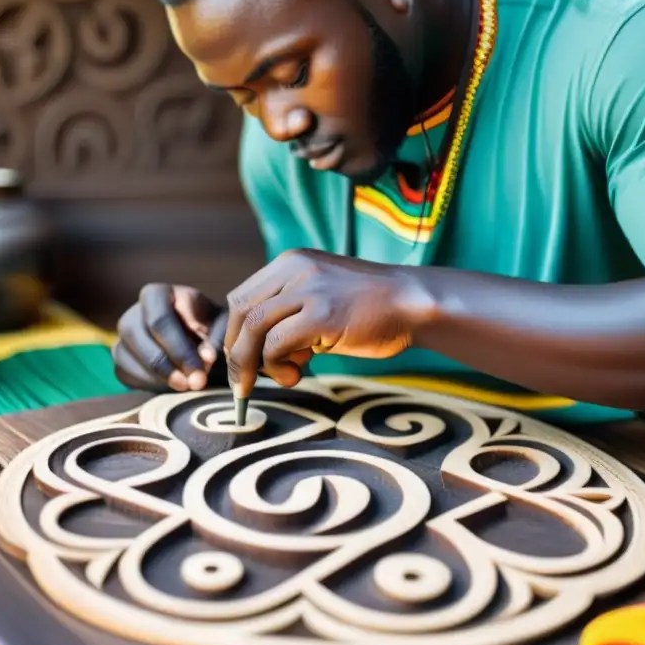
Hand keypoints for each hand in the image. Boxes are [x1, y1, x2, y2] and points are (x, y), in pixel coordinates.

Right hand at [113, 284, 226, 391]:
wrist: (198, 338)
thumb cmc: (210, 325)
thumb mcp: (221, 326)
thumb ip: (216, 338)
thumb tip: (206, 357)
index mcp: (157, 294)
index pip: (159, 319)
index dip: (179, 347)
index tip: (200, 368)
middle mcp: (134, 311)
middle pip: (139, 337)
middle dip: (168, 364)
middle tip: (194, 382)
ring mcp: (124, 335)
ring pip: (127, 356)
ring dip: (158, 376)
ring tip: (186, 385)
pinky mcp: (121, 356)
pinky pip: (124, 371)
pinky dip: (147, 382)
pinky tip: (171, 385)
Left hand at [224, 249, 423, 395]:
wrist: (412, 303)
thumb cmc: (369, 308)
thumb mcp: (320, 298)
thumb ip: (290, 316)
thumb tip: (258, 354)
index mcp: (291, 262)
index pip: (242, 297)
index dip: (232, 334)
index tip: (240, 362)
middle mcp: (294, 269)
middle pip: (240, 311)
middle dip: (236, 352)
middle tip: (243, 382)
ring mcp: (308, 289)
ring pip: (253, 328)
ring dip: (252, 364)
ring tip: (279, 380)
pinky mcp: (322, 314)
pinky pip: (277, 344)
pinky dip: (277, 366)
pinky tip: (298, 374)